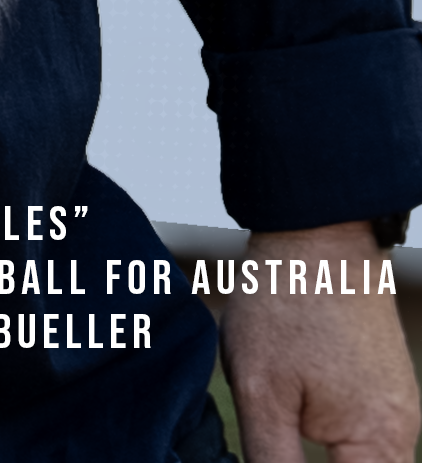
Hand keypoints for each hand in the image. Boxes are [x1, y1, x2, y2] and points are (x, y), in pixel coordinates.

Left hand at [217, 220, 418, 462]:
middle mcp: (402, 431)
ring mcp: (397, 407)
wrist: (317, 225)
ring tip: (286, 426)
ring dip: (325, 458)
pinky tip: (296, 420)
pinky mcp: (383, 386)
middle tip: (277, 444)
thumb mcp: (262, 393)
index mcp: (380, 443)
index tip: (277, 456)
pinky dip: (334, 445)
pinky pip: (366, 439)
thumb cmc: (287, 300)